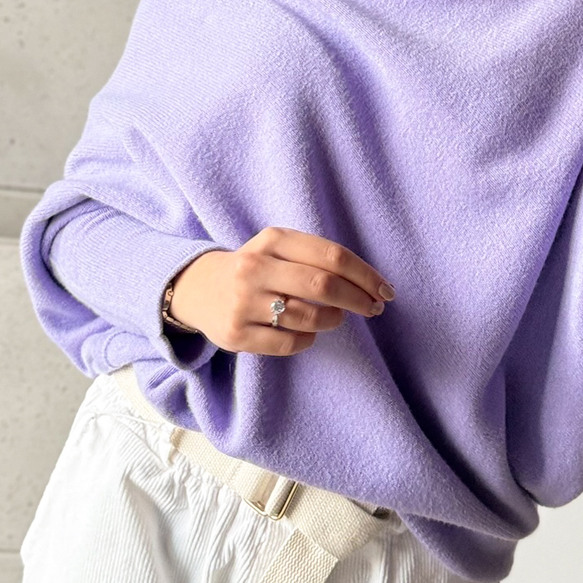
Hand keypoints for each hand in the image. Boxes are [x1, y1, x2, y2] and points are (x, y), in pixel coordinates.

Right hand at [168, 228, 395, 355]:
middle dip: (358, 299)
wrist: (196, 288)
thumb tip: (369, 282)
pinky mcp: (236, 335)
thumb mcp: (277, 248)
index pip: (331, 255)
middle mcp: (255, 267)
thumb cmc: (255, 268)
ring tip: (337, 318)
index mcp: (272, 240)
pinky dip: (308, 339)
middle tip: (374, 308)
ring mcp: (243, 302)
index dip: (365, 275)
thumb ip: (316, 257)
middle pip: (323, 284)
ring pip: (308, 317)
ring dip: (333, 320)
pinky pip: (288, 343)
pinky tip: (308, 332)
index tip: (385, 290)